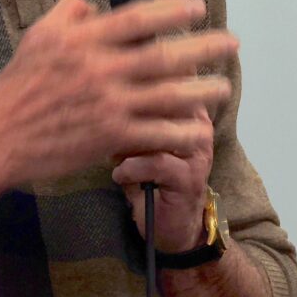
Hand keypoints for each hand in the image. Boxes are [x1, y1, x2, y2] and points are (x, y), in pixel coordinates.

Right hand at [0, 0, 234, 194]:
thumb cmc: (17, 88)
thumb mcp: (36, 37)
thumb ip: (68, 14)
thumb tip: (94, 4)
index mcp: (83, 40)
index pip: (138, 18)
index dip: (172, 11)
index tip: (197, 8)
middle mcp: (100, 69)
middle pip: (164, 55)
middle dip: (204, 47)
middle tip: (230, 42)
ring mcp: (108, 105)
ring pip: (169, 95)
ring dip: (203, 91)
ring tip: (223, 86)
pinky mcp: (111, 138)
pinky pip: (158, 133)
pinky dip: (182, 130)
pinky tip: (200, 127)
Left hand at [112, 54, 235, 253]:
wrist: (173, 224)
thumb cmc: (150, 172)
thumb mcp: (141, 134)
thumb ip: (131, 106)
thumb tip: (99, 81)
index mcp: (186, 105)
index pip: (167, 73)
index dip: (136, 73)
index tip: (107, 79)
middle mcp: (197, 123)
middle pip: (164, 95)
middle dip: (128, 106)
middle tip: (102, 118)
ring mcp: (196, 150)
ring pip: (159, 127)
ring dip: (128, 140)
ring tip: (112, 152)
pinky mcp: (188, 178)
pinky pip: (156, 162)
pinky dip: (130, 167)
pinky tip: (119, 174)